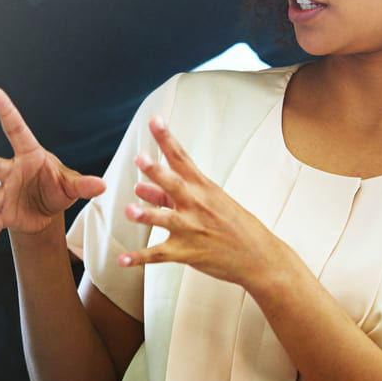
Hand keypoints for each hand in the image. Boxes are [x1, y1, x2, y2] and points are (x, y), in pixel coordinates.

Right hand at [0, 88, 105, 249]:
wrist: (45, 211)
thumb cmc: (56, 187)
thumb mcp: (70, 185)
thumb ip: (82, 184)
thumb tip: (101, 185)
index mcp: (28, 154)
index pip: (16, 130)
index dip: (6, 111)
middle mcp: (10, 171)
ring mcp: (3, 192)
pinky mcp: (2, 214)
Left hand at [117, 117, 288, 289]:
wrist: (259, 257)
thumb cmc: (234, 225)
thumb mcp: (209, 201)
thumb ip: (171, 195)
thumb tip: (140, 187)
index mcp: (203, 188)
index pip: (182, 158)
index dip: (167, 139)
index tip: (155, 120)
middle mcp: (196, 206)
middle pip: (174, 185)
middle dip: (157, 172)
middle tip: (140, 158)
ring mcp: (191, 230)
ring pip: (165, 220)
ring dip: (147, 215)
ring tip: (130, 211)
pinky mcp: (187, 253)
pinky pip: (159, 255)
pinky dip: (139, 258)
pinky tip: (122, 260)